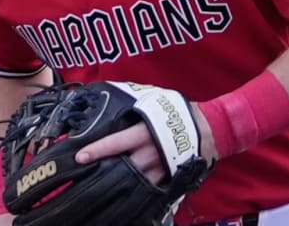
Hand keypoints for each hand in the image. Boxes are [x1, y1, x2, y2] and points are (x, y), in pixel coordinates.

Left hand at [73, 103, 218, 183]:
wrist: (210, 129)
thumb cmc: (179, 111)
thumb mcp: (155, 102)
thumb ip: (134, 103)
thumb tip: (111, 94)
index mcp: (144, 132)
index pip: (116, 142)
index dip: (96, 150)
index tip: (79, 157)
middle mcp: (149, 153)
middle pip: (121, 167)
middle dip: (103, 172)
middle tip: (83, 177)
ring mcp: (159, 169)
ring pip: (133, 181)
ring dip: (116, 183)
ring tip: (98, 188)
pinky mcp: (167, 179)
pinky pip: (148, 188)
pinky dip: (135, 190)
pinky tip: (122, 195)